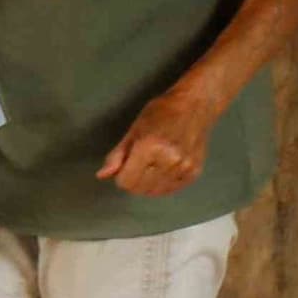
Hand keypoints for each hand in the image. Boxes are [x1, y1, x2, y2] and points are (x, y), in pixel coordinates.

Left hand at [98, 84, 220, 197]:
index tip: (125, 165)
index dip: (120, 176)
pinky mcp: (194, 173)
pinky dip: (162, 184)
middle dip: (133, 180)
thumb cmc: (162, 113)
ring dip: (147, 183)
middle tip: (138, 163)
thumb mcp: (134, 130)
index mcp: (150, 147)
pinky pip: (170, 190)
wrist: (195, 105)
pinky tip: (164, 169)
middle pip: (139, 189)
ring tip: (152, 164)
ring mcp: (184, 168)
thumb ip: (117, 155)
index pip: (126, 181)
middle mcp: (169, 160)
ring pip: (154, 192)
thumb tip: (102, 175)